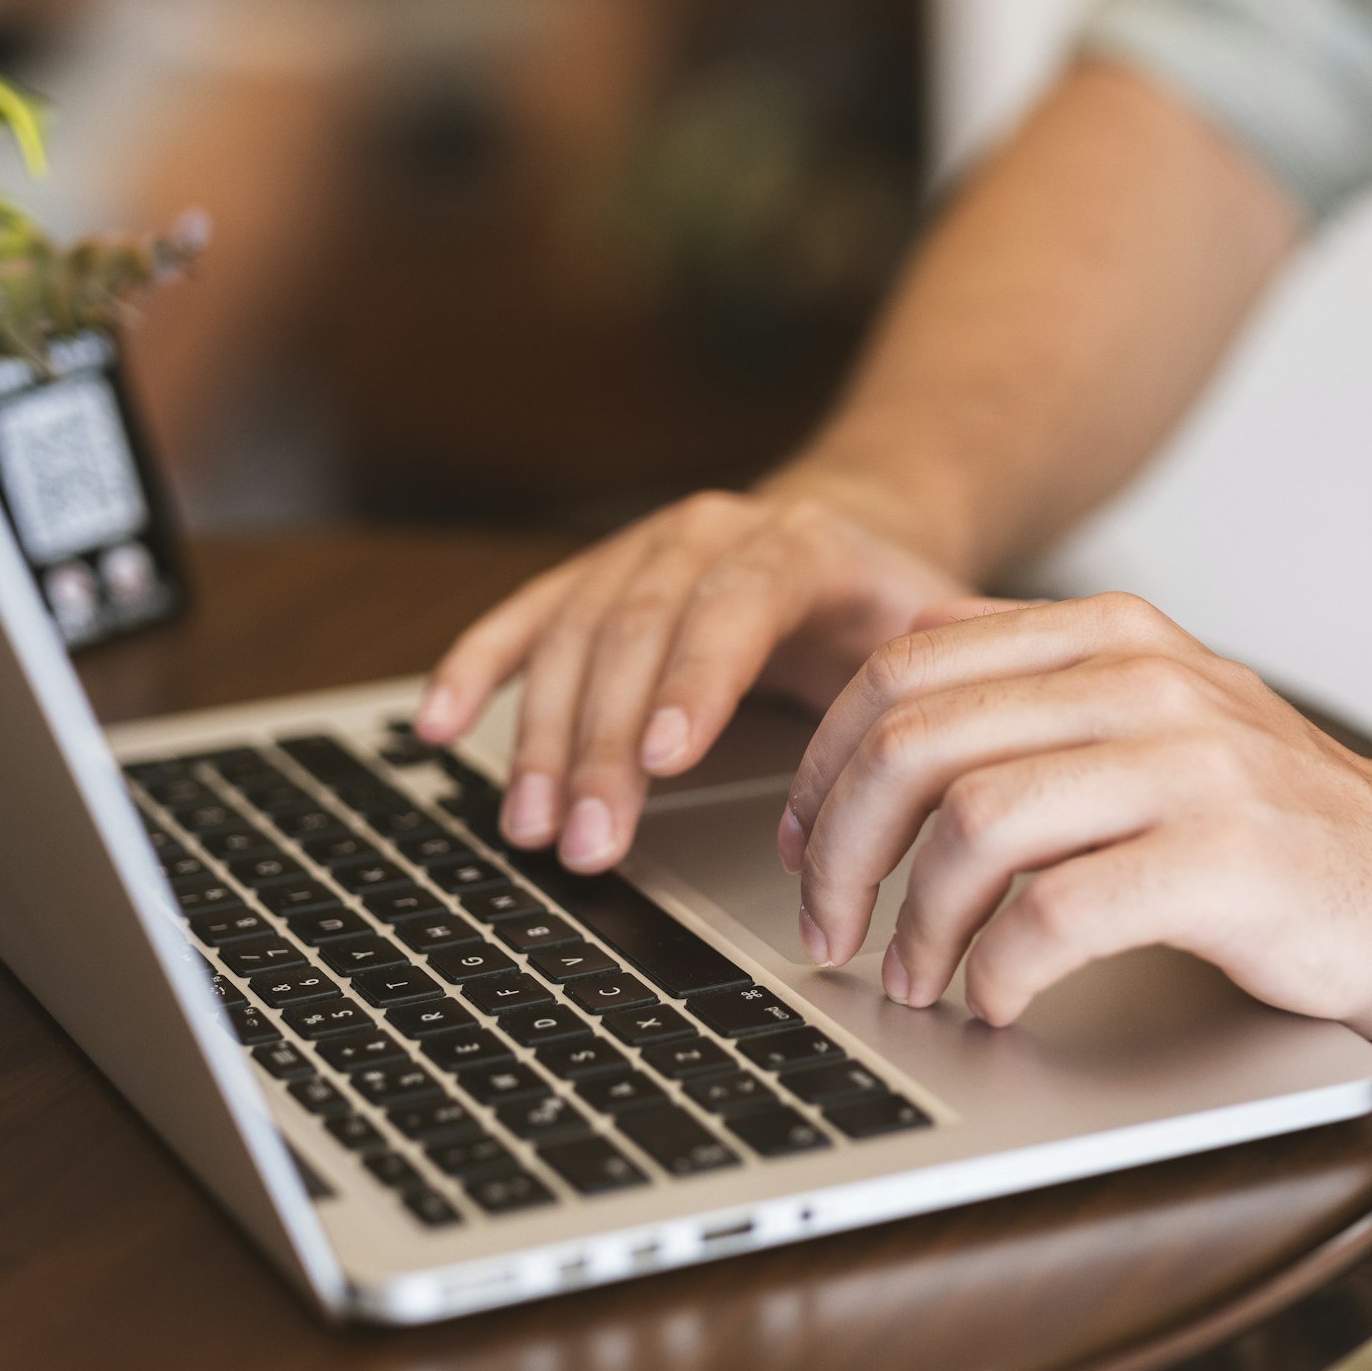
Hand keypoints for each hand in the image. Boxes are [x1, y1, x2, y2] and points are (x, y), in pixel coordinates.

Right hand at [416, 485, 970, 871]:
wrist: (855, 527)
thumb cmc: (892, 607)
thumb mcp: (935, 633)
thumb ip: (930, 685)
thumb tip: (933, 757)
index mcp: (799, 544)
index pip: (737, 607)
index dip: (696, 681)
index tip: (664, 759)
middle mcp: (707, 534)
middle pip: (639, 634)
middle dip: (604, 747)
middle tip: (586, 843)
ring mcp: (641, 549)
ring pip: (575, 635)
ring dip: (542, 738)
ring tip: (530, 829)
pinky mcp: (592, 577)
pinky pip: (524, 619)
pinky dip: (474, 669)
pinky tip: (436, 725)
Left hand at [782, 593, 1371, 1038]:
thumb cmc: (1291, 825)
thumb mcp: (1163, 719)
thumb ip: (1047, 696)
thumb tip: (896, 696)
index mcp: (1111, 638)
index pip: (906, 666)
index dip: (825, 763)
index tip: (803, 843)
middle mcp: (1144, 680)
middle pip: (916, 743)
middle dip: (841, 850)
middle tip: (828, 929)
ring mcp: (1189, 766)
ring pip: (972, 821)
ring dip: (913, 922)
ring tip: (912, 980)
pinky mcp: (1225, 863)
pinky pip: (1055, 912)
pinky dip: (997, 970)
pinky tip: (998, 1002)